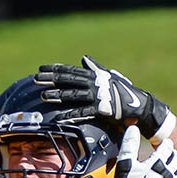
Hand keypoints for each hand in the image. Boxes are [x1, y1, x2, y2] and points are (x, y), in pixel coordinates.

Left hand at [35, 55, 175, 143]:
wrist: (140, 105)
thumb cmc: (122, 91)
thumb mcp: (108, 77)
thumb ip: (95, 68)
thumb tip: (84, 59)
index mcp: (94, 76)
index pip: (71, 71)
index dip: (55, 69)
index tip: (40, 69)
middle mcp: (95, 83)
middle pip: (69, 81)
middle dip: (51, 80)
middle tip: (36, 79)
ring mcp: (98, 96)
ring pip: (73, 95)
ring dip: (58, 96)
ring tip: (43, 96)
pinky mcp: (102, 109)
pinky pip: (82, 112)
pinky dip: (70, 115)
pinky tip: (58, 118)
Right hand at [99, 126, 176, 177]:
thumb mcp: (124, 163)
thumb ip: (129, 144)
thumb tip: (133, 128)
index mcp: (157, 162)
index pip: (168, 147)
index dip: (164, 144)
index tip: (161, 145)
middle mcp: (167, 172)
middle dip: (172, 155)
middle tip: (165, 156)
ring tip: (171, 168)